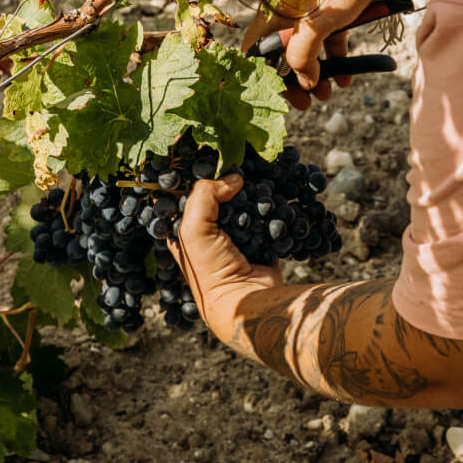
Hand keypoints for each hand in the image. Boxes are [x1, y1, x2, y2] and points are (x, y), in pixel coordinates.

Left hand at [167, 173, 281, 341]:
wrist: (247, 302)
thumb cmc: (211, 270)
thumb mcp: (193, 228)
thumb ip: (204, 195)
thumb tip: (234, 178)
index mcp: (186, 232)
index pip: (191, 196)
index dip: (202, 177)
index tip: (217, 160)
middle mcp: (211, 235)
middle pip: (222, 198)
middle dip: (233, 184)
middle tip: (244, 166)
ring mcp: (238, 240)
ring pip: (247, 206)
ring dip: (257, 195)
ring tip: (263, 179)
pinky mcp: (262, 244)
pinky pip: (269, 220)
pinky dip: (274, 211)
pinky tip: (277, 200)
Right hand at [244, 0, 378, 109]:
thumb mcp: (318, 23)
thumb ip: (303, 53)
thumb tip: (304, 82)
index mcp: (275, 10)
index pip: (255, 46)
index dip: (261, 72)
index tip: (275, 93)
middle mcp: (289, 13)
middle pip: (282, 54)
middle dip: (294, 80)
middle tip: (305, 103)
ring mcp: (312, 15)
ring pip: (307, 52)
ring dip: (315, 75)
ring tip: (327, 94)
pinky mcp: (333, 17)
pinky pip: (328, 44)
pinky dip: (334, 62)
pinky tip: (346, 78)